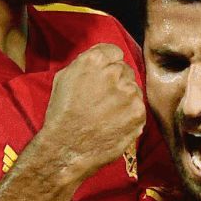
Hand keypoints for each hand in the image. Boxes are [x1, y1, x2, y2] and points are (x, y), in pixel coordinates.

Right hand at [31, 43, 144, 183]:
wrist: (66, 148)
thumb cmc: (62, 114)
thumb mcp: (64, 78)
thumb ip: (85, 63)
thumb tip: (101, 59)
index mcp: (94, 60)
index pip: (114, 52)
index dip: (108, 65)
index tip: (103, 77)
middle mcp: (115, 72)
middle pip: (125, 70)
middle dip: (117, 82)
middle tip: (103, 99)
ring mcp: (129, 93)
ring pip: (133, 89)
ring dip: (124, 99)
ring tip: (107, 114)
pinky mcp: (138, 112)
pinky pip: (139, 107)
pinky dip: (130, 115)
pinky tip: (114, 123)